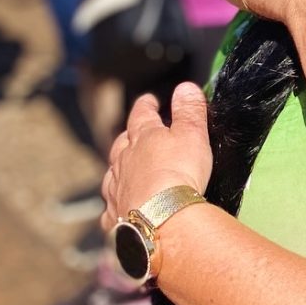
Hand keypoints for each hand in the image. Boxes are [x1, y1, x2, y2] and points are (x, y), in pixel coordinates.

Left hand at [101, 84, 212, 232]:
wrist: (162, 217)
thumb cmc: (178, 174)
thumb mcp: (192, 134)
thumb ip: (189, 110)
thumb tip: (185, 87)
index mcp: (143, 137)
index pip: (142, 114)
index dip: (146, 106)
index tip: (148, 100)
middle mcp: (124, 161)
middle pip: (121, 144)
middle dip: (128, 138)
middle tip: (133, 135)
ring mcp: (117, 189)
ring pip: (113, 175)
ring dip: (119, 171)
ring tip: (125, 172)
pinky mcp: (117, 216)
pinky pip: (112, 210)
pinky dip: (116, 207)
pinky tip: (121, 210)